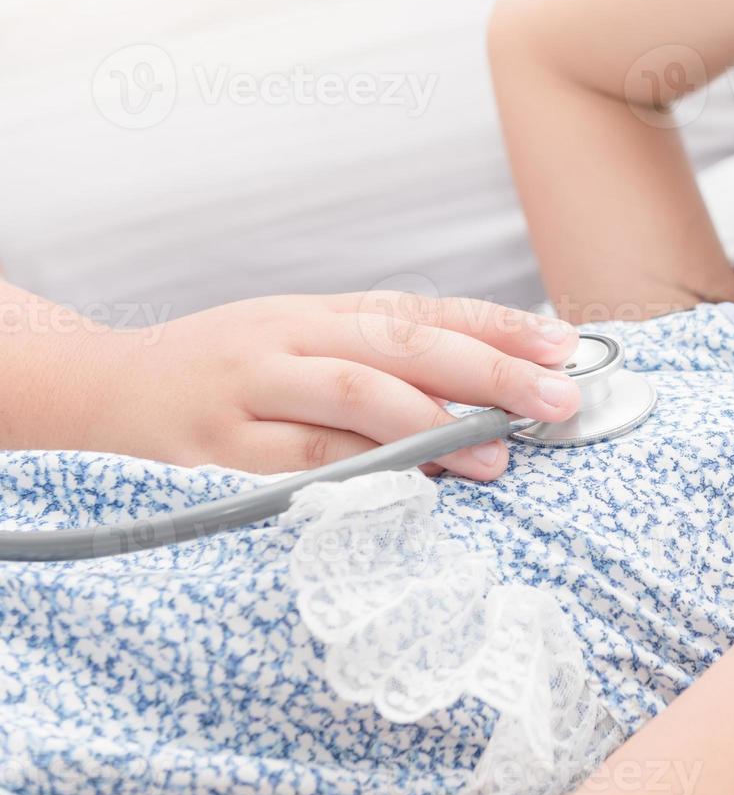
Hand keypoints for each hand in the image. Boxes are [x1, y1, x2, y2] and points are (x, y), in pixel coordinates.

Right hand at [81, 291, 582, 480]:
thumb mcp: (306, 345)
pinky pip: (300, 457)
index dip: (498, 325)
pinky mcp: (219, 443)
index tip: (564, 346)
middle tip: (556, 400)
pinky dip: (359, 468)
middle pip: (404, 345)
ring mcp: (254, 386)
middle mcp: (295, 336)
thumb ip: (384, 362)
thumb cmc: (231, 372)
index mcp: (324, 311)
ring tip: (496, 455)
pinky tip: (409, 484)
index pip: (426, 310)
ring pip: (355, 394)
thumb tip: (490, 390)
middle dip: (489, 371)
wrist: (108, 386)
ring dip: (433, 424)